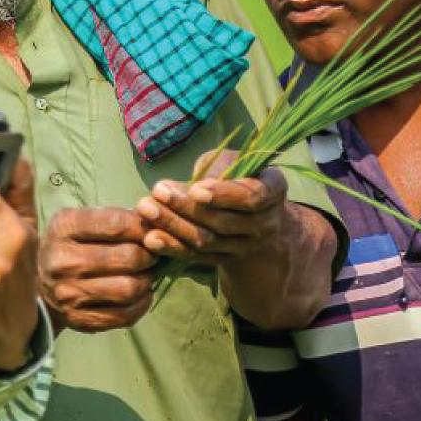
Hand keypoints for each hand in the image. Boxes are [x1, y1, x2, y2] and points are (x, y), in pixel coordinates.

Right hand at [39, 207, 158, 332]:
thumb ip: (113, 218)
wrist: (39, 285)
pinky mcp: (79, 319)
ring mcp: (69, 293)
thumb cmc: (70, 246)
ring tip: (144, 273)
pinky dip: (141, 303)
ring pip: (130, 288)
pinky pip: (126, 315)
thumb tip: (154, 224)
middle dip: (149, 255)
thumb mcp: (79, 222)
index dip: (143, 227)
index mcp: (64, 228)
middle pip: (129, 257)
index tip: (151, 231)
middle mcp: (63, 260)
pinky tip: (139, 294)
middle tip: (152, 254)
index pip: (117, 224)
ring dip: (146, 280)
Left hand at [135, 155, 290, 265]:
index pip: (251, 197)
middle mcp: (266, 223)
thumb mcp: (230, 160)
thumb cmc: (235, 174)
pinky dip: (172, 248)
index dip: (223, 195)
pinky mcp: (225, 260)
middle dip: (186, 207)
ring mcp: (246, 246)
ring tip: (147, 210)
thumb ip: (213, 170)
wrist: (250, 210)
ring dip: (174, 226)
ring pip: (208, 241)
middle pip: (223, 222)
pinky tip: (151, 238)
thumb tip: (183, 189)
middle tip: (157, 192)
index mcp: (273, 190)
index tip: (195, 189)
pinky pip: (197, 257)